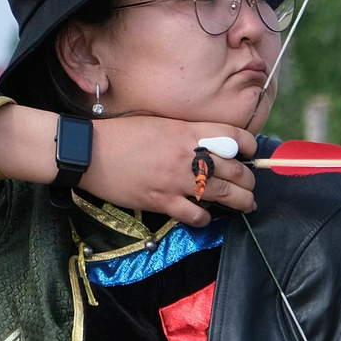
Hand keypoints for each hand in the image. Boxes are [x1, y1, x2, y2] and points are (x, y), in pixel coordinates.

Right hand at [0, 106, 258, 227]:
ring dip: (240, 201)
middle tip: (251, 185)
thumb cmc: (120, 133)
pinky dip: (205, 218)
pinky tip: (207, 218)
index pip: (232, 136)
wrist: (89, 152)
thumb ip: (184, 131)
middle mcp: (186, 155)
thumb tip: (205, 140)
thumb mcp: (158, 122)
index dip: (248, 145)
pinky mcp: (161, 201)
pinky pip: (194, 214)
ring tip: (248, 204)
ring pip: (221, 193)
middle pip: (233, 168)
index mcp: (186, 131)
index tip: (251, 152)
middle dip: (248, 179)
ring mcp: (175, 180)